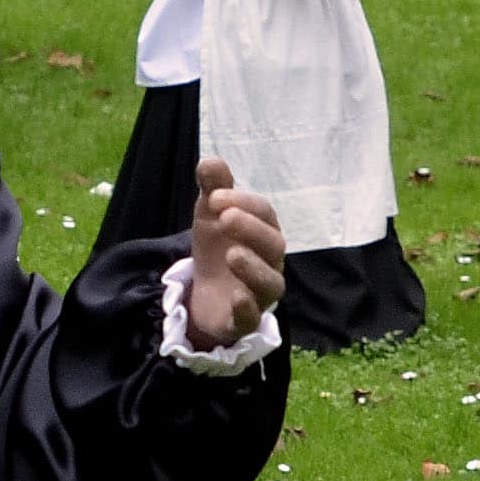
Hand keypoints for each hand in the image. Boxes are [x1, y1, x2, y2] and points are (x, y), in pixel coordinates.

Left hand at [185, 156, 287, 344]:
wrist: (205, 292)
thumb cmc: (217, 247)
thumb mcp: (210, 215)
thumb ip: (213, 188)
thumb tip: (210, 160)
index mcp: (264, 233)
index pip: (266, 214)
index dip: (244, 203)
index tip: (214, 197)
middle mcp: (270, 263)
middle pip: (274, 246)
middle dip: (252, 230)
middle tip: (225, 218)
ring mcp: (260, 293)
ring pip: (271, 284)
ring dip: (253, 268)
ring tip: (231, 254)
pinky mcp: (244, 320)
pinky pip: (253, 318)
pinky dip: (247, 308)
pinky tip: (235, 297)